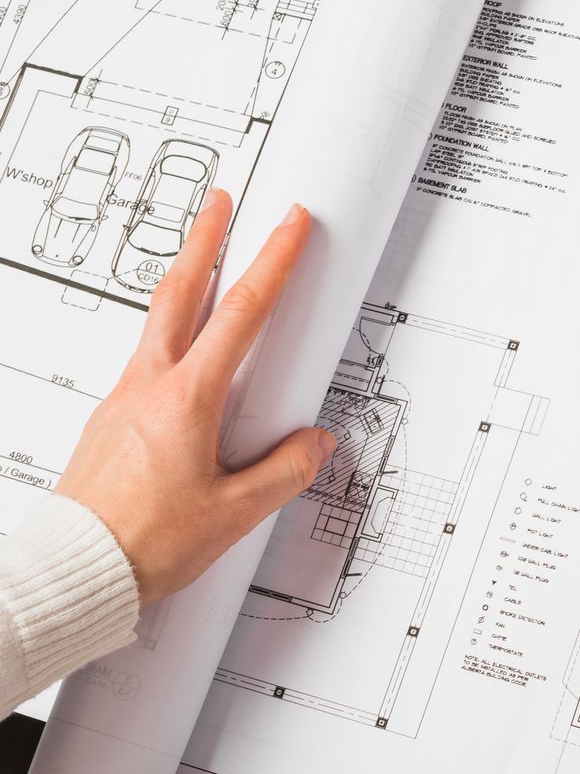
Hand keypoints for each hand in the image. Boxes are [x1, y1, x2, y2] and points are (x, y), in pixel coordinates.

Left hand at [56, 191, 335, 603]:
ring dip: (182, 280)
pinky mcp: (109, 422)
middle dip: (203, 240)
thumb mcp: (234, 512)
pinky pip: (144, 362)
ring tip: (199, 259)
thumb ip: (284, 470)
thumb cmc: (142, 544)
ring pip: (157, 322)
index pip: (242, 312)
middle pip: (179, 292)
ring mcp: (121, 401)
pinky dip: (168, 335)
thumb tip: (311, 443)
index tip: (289, 224)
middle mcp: (147, 388)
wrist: (74, 571)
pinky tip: (180, 351)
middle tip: (218, 203)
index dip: (272, 261)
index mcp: (185, 399)